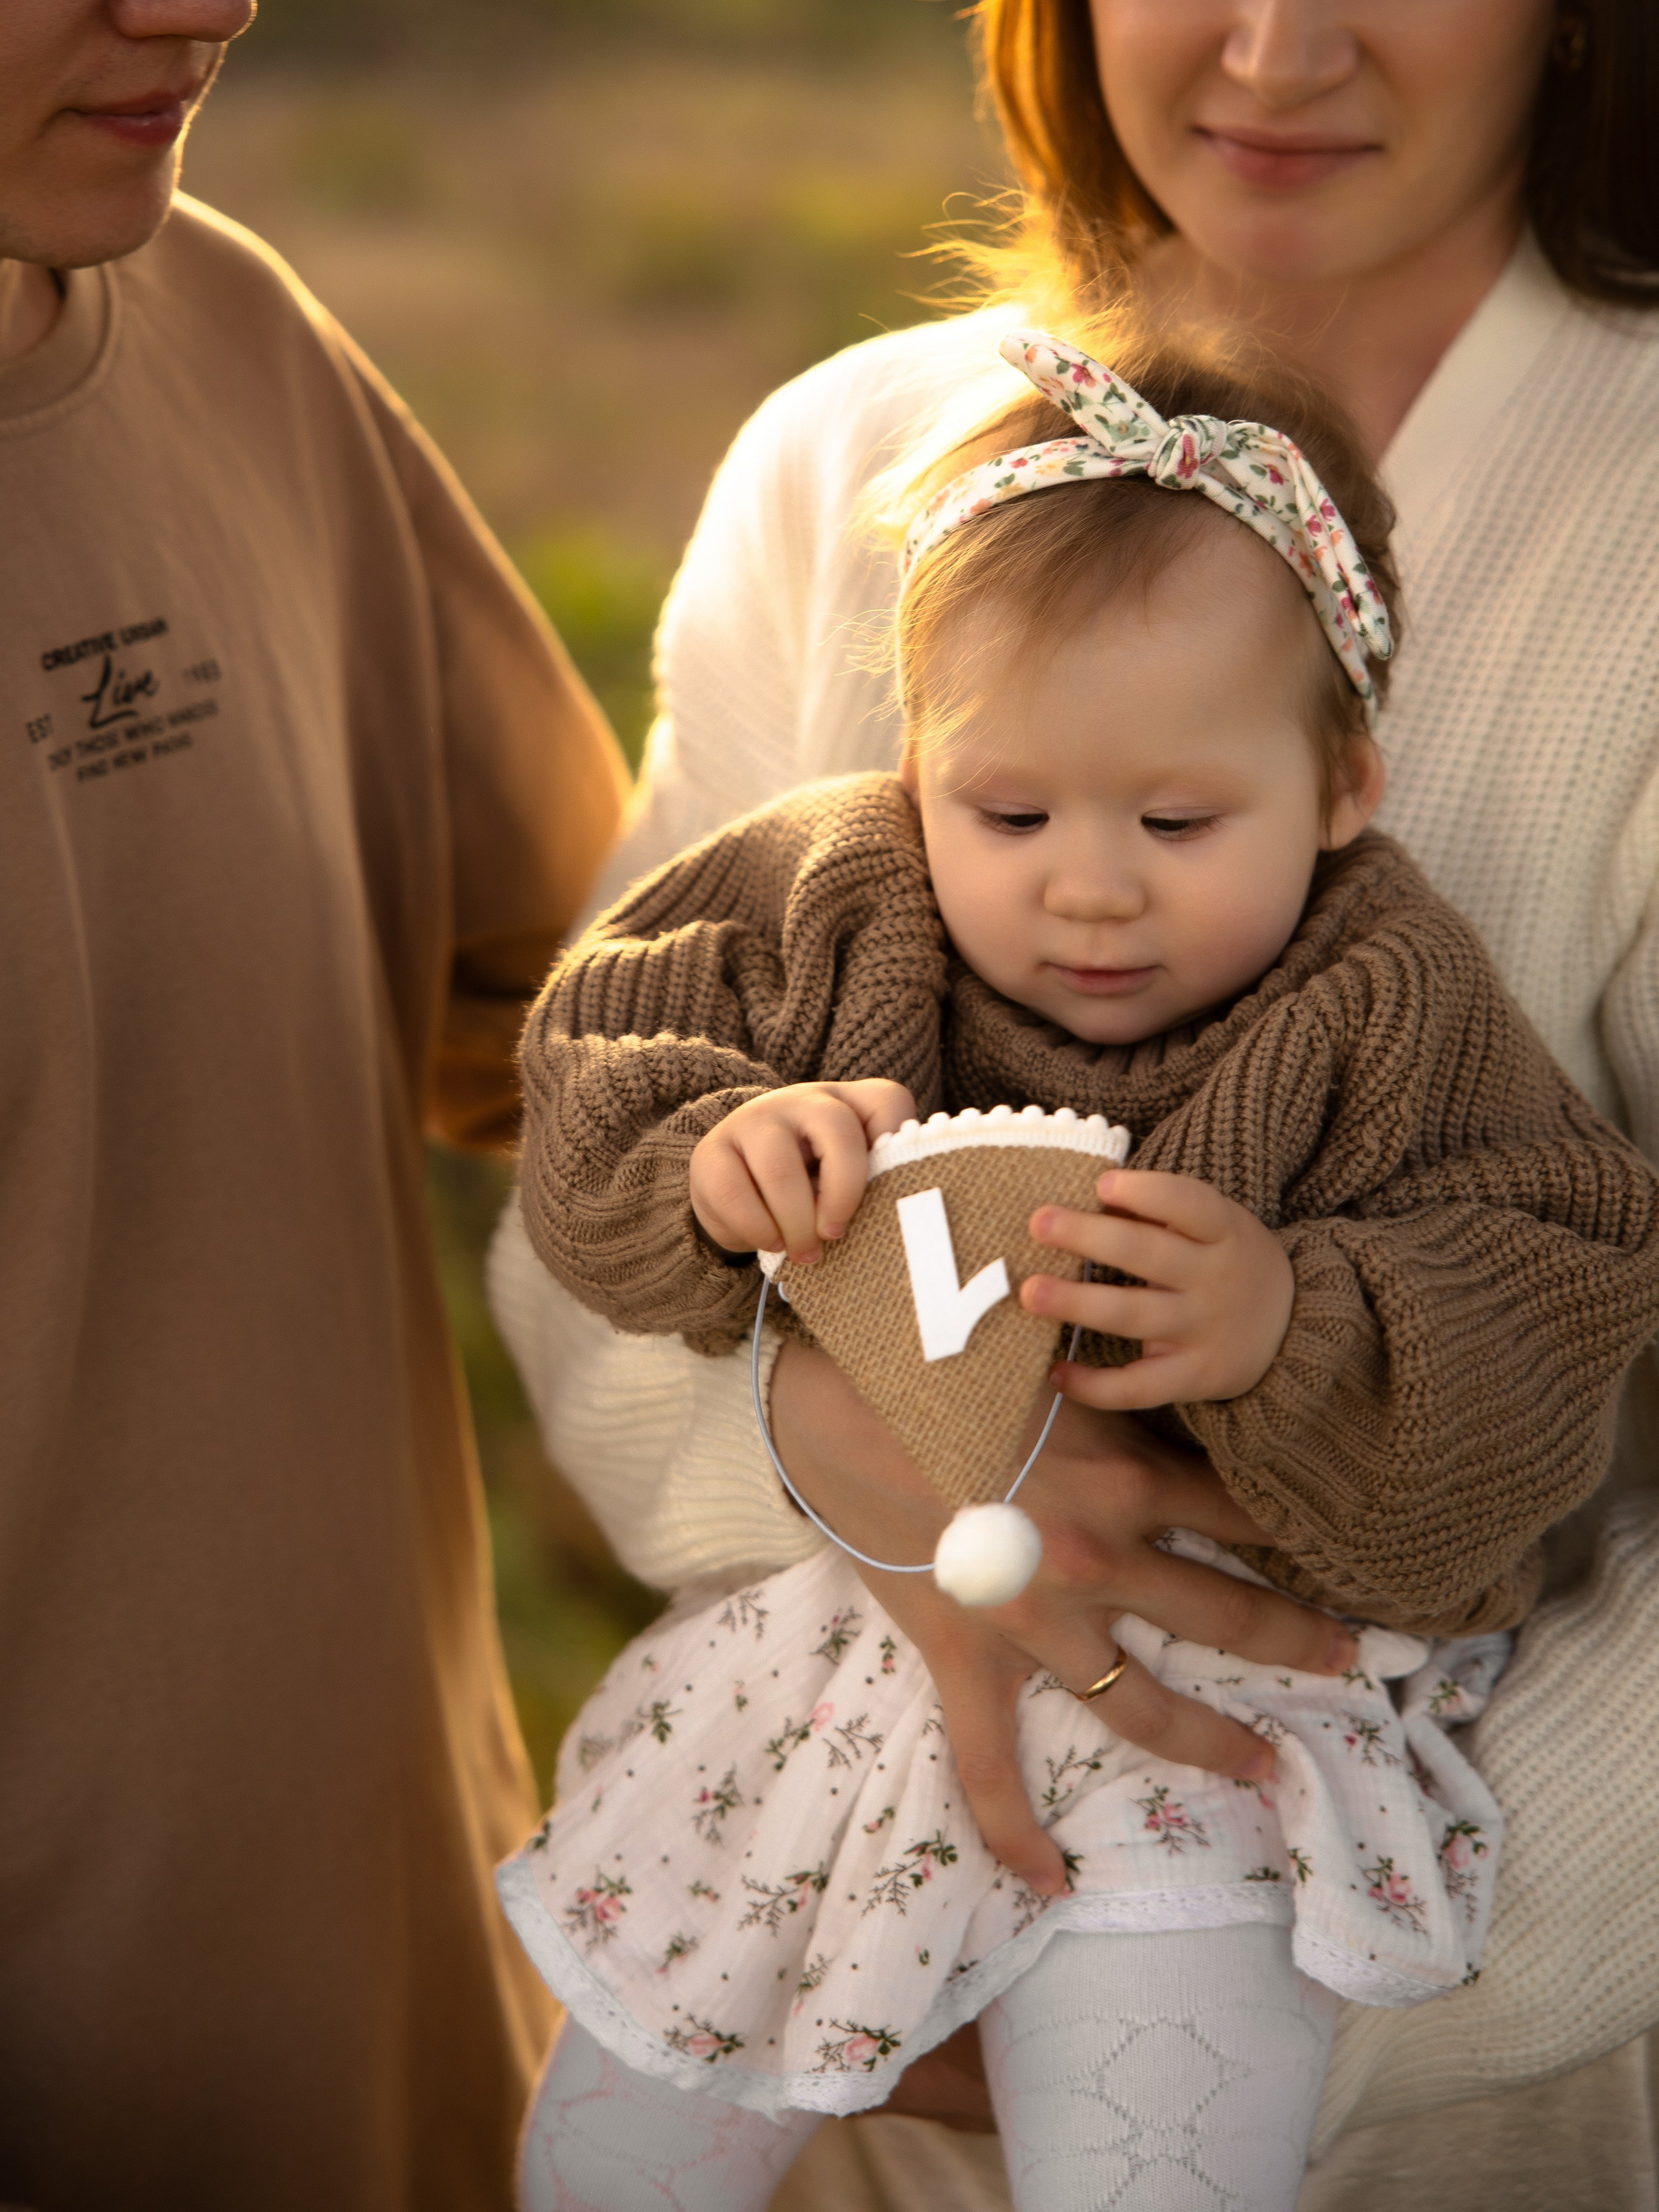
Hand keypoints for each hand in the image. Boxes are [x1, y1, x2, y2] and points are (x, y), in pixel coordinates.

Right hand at [688, 1078, 914, 1263]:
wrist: (740, 1192)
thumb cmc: (812, 1189)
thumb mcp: (847, 1181)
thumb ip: (876, 1182)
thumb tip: (901, 1216)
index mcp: (848, 1102)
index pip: (887, 1104)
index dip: (897, 1152)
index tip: (889, 1198)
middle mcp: (801, 1099)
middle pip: (836, 1133)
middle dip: (842, 1196)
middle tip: (835, 1235)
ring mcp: (753, 1120)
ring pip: (780, 1170)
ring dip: (797, 1224)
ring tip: (804, 1253)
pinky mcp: (711, 1151)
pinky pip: (735, 1194)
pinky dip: (759, 1229)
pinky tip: (771, 1242)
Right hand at [769, 1340, 1354, 1896]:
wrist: (844, 1410)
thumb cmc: (949, 1373)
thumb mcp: (1055, 1372)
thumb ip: (1119, 1399)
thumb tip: (1167, 1383)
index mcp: (1126, 1480)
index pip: (1241, 1510)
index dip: (1300, 1527)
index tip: (1348, 1544)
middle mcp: (1100, 1561)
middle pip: (1224, 1609)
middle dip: (1297, 1635)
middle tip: (1353, 1659)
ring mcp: (1037, 1624)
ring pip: (1143, 1701)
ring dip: (1213, 1738)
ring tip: (1265, 1766)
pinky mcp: (970, 1662)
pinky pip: (992, 1764)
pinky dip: (1018, 1830)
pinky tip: (1052, 1880)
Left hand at [1023, 1169, 1294, 1406]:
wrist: (1293, 1331)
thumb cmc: (1228, 1263)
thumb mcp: (1216, 1226)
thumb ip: (1163, 1210)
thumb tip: (1092, 1198)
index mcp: (1225, 1230)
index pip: (1190, 1203)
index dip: (1147, 1191)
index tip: (1102, 1183)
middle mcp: (1216, 1279)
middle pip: (1149, 1255)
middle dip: (1091, 1237)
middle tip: (1039, 1223)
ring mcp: (1205, 1331)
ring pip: (1135, 1316)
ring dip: (1079, 1303)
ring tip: (1031, 1291)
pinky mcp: (1195, 1377)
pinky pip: (1140, 1386)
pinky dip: (1096, 1386)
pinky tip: (1056, 1373)